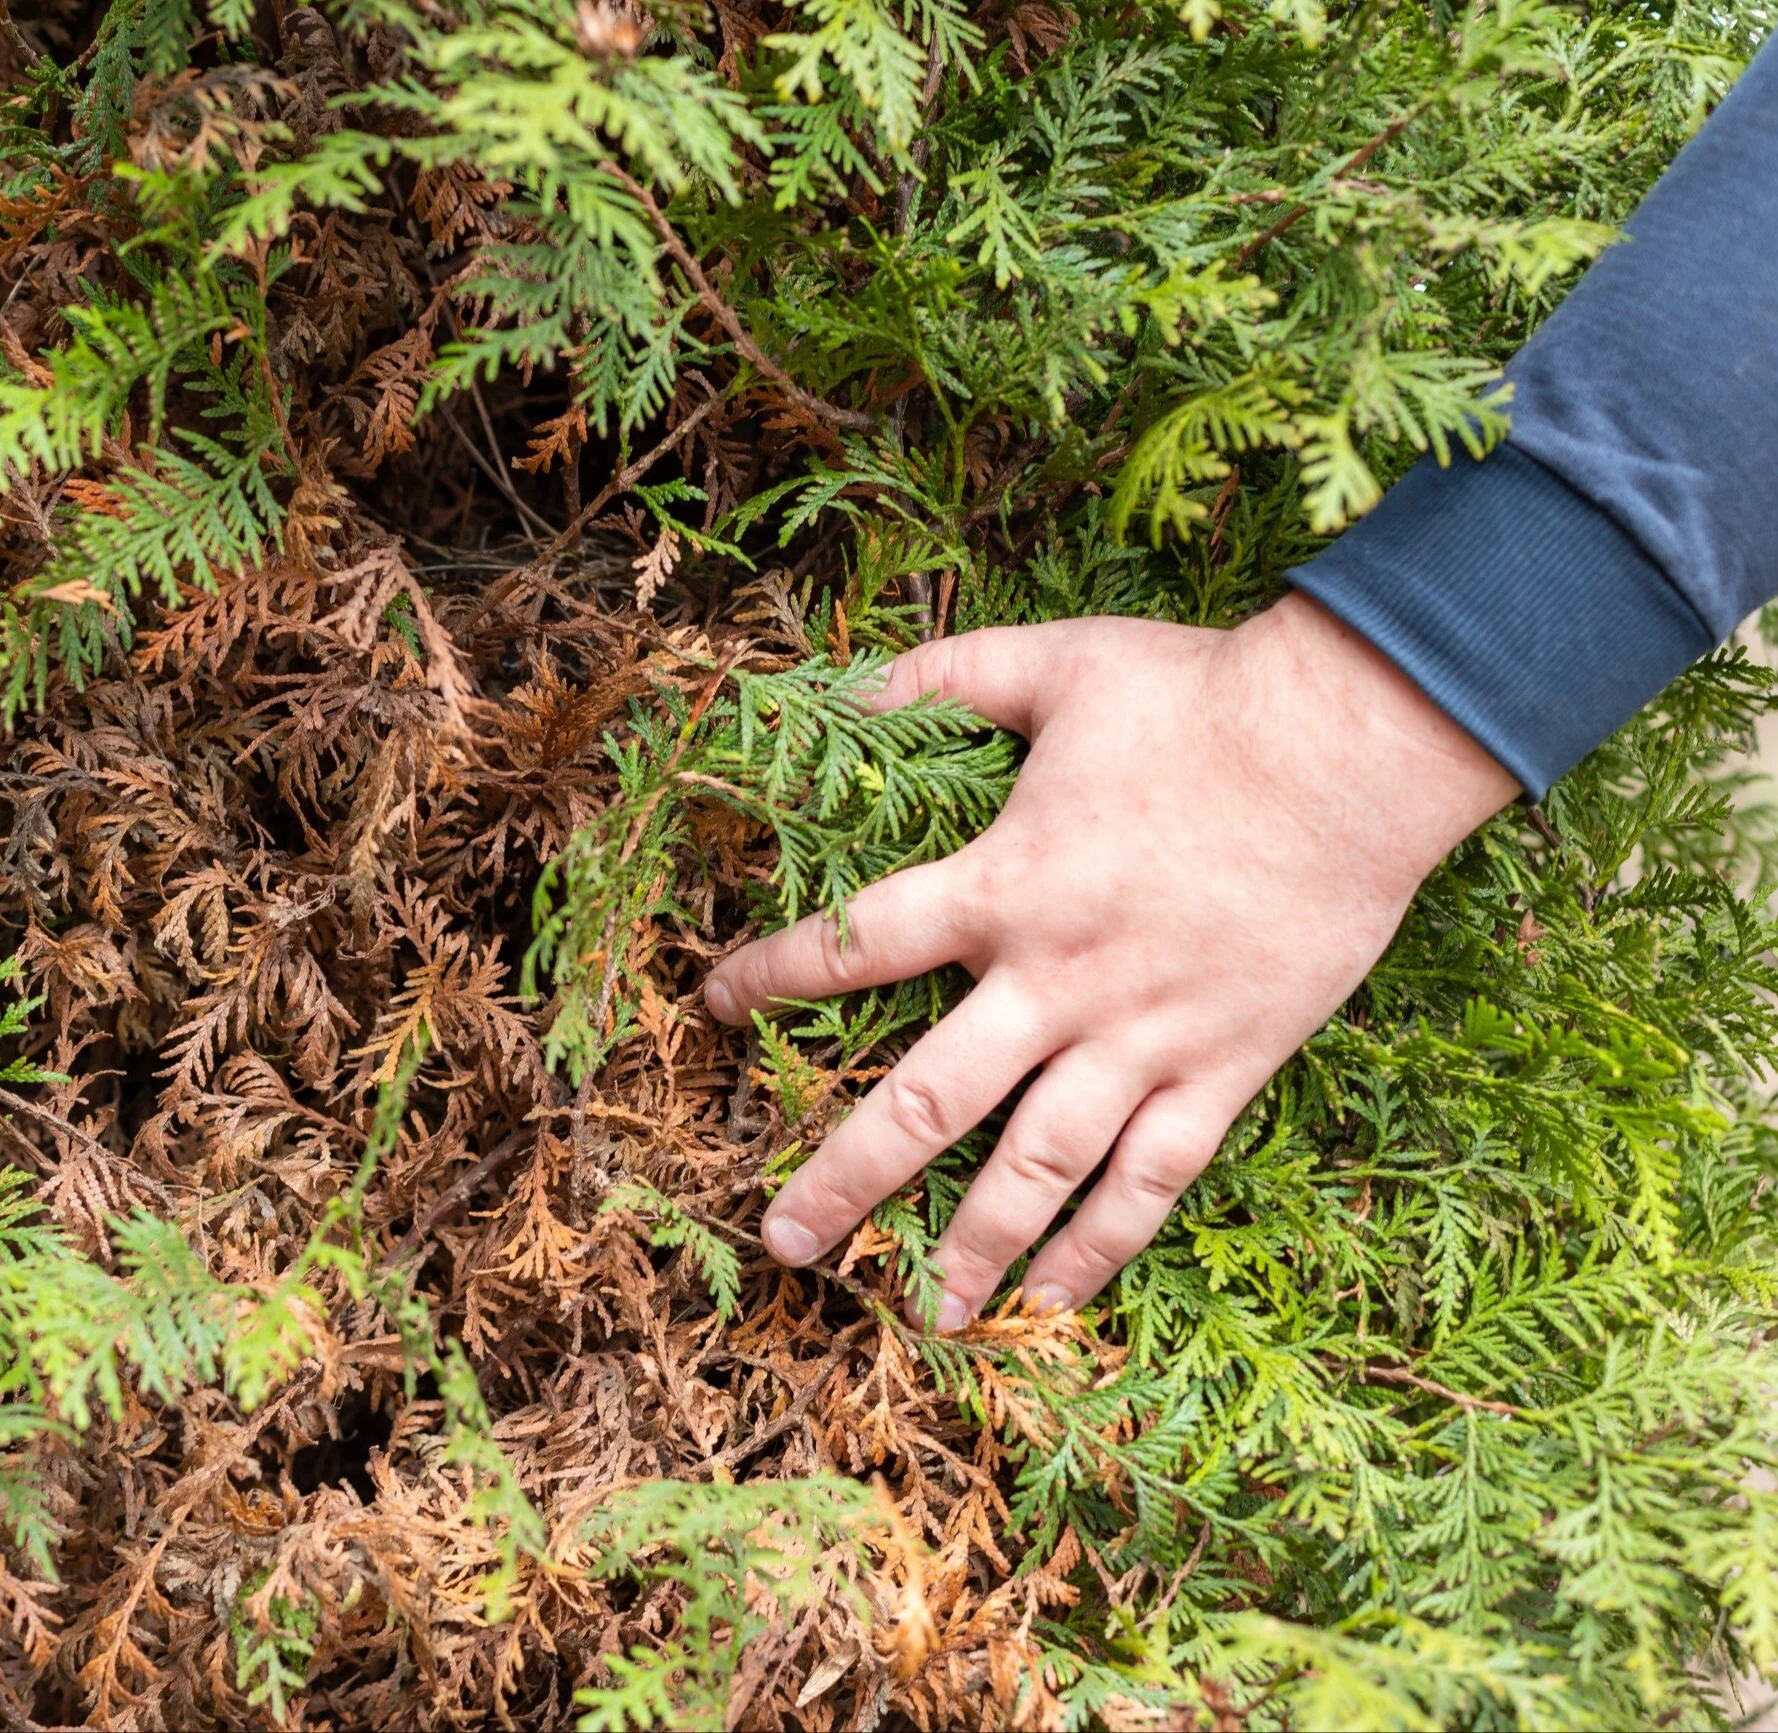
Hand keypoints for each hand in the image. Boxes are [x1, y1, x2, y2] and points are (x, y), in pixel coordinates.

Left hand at [703, 594, 1519, 1329]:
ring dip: (973, 1245)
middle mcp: (1057, 981)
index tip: (716, 1005)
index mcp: (1003, 886)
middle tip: (783, 1240)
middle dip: (846, 1176)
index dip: (775, 976)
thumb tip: (843, 689)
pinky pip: (1154, 1177)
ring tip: (923, 1315)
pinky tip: (1056, 1302)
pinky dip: (1103, 1245)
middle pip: (928, 1100)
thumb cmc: (1204, 699)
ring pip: (1038, 1165)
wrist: (1359, 748)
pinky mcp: (1225, 1068)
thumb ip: (942, 676)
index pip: (856, 945)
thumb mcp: (1055, 661)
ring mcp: (1143, 1037)